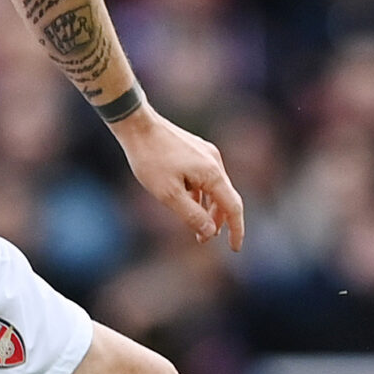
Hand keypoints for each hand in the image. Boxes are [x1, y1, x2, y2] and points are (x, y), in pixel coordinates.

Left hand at [113, 109, 245, 249]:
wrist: (136, 124)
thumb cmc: (150, 159)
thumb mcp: (168, 194)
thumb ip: (191, 215)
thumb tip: (210, 232)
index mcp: (212, 174)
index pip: (233, 208)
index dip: (237, 230)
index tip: (234, 248)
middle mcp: (214, 162)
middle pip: (225, 198)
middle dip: (218, 221)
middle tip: (203, 240)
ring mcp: (205, 154)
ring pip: (214, 188)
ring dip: (208, 208)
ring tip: (196, 225)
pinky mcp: (195, 149)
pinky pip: (204, 178)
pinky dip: (200, 194)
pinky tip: (187, 202)